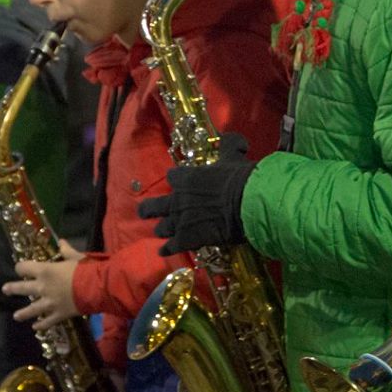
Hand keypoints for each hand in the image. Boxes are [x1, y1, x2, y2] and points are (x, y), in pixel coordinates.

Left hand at [4, 244, 83, 331]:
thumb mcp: (76, 257)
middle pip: (23, 288)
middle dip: (12, 289)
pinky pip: (47, 322)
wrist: (95, 288)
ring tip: (16, 316)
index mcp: (45, 271)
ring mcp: (49, 303)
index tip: (19, 268)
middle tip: (5, 290)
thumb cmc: (85, 269)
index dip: (20, 267)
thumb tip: (61, 241)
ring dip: (23, 313)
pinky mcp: (59, 314)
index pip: (25, 268)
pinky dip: (41, 325)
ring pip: (32, 309)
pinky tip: (35, 327)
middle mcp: (43, 287)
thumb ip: (66, 250)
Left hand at [139, 133, 254, 255]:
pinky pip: (172, 247)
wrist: (247, 203)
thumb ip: (230, 144)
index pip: (172, 177)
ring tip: (159, 231)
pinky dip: (167, 250)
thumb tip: (235, 139)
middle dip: (149, 209)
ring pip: (162, 227)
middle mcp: (178, 200)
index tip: (178, 180)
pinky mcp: (187, 240)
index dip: (176, 179)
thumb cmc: (239, 178)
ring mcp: (180, 221)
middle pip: (154, 206)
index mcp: (186, 178)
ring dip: (161, 229)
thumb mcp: (234, 156)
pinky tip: (164, 252)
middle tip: (145, 211)